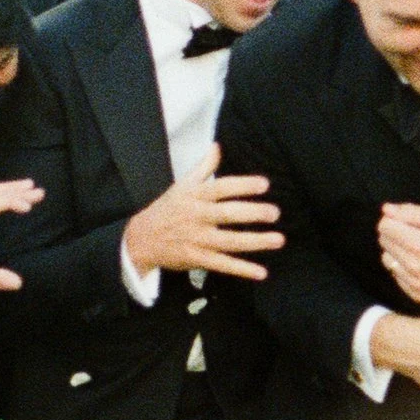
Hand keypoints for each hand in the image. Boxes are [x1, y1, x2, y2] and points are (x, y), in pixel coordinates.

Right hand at [121, 145, 281, 280]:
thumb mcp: (181, 185)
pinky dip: (242, 269)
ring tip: (278, 239)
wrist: (141, 239)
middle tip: (275, 212)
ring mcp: (197, 239)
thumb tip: (217, 146)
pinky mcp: (197, 259)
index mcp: (195, 196)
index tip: (264, 184)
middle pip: (227, 214)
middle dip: (253, 213)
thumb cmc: (167, 209)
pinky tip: (261, 272)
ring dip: (255, 242)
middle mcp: (197, 217)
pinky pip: (223, 264)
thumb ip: (203, 167)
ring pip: (229, 241)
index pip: (221, 188)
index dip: (243, 185)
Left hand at [378, 204, 419, 307]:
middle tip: (416, 235)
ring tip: (418, 251)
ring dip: (397, 252)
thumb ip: (410, 212)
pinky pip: (396, 276)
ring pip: (387, 260)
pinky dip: (404, 269)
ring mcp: (414, 284)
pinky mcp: (416, 295)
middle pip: (383, 242)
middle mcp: (414, 266)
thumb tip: (386, 209)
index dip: (393, 220)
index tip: (405, 221)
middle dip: (395, 234)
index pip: (384, 227)